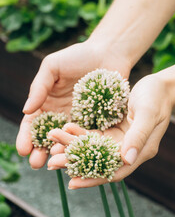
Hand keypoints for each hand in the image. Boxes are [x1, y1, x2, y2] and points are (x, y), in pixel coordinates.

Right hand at [16, 40, 131, 168]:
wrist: (109, 53)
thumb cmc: (79, 55)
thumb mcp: (53, 67)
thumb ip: (39, 87)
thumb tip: (26, 111)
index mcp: (48, 102)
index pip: (34, 124)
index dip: (27, 137)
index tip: (23, 150)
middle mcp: (63, 114)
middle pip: (49, 136)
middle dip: (41, 151)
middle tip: (37, 164)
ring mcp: (81, 119)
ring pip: (69, 140)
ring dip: (61, 152)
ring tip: (56, 164)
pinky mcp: (99, 120)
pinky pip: (90, 135)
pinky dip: (84, 146)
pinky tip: (80, 155)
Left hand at [47, 75, 173, 188]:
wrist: (162, 86)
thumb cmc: (157, 97)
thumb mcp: (149, 113)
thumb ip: (138, 136)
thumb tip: (127, 159)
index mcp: (142, 151)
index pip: (116, 171)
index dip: (95, 178)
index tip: (73, 183)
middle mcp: (131, 150)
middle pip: (102, 162)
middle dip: (78, 163)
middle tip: (53, 162)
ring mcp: (123, 140)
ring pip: (95, 148)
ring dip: (75, 146)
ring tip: (54, 142)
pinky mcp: (117, 130)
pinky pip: (96, 135)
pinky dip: (81, 133)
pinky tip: (67, 128)